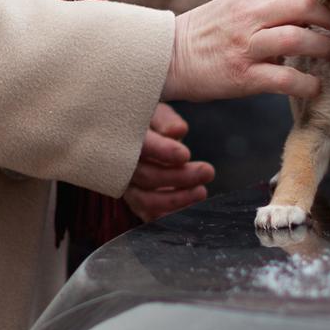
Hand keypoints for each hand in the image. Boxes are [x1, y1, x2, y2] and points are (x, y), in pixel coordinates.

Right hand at [123, 103, 214, 221]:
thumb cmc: (147, 121)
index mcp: (125, 139)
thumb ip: (166, 120)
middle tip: (208, 171)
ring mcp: (127, 187)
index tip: (186, 155)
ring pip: (145, 200)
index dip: (163, 152)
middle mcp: (121, 166)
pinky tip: (191, 208)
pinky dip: (169, 216)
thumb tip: (178, 130)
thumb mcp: (155, 112)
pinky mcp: (136, 202)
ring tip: (201, 192)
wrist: (132, 135)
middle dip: (179, 177)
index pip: (142, 146)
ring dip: (176, 200)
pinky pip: (148, 216)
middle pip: (146, 176)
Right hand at [162, 0, 329, 100]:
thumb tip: (320, 3)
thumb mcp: (242, 2)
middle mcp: (251, 13)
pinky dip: (306, 84)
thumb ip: (276, 0)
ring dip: (322, 49)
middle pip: (306, 4)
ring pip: (297, 38)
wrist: (168, 56)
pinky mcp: (242, 75)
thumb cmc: (214, 29)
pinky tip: (315, 87)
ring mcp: (246, 44)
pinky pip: (284, 79)